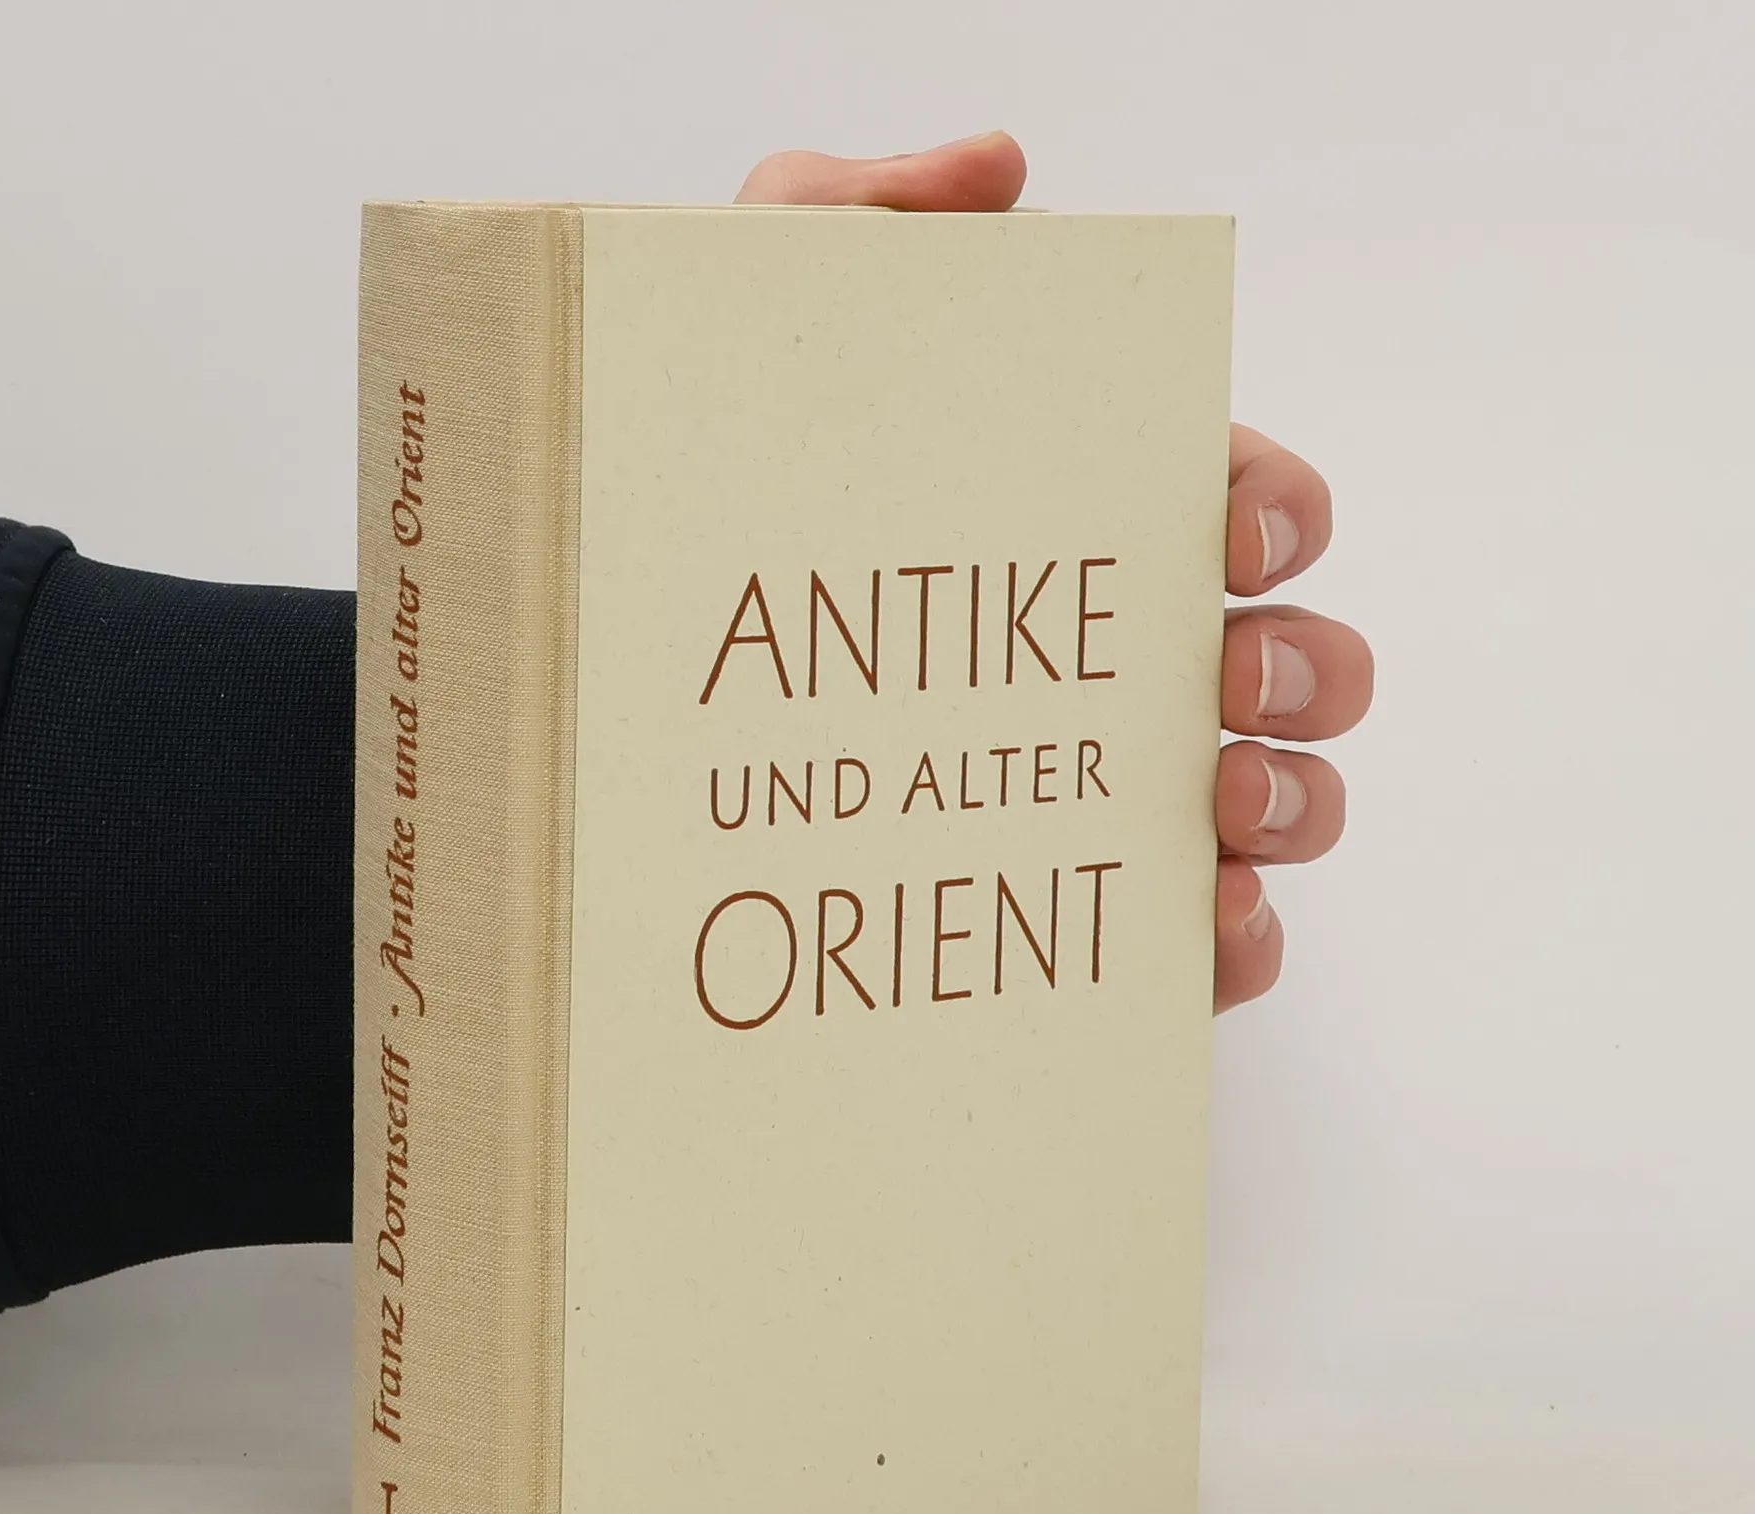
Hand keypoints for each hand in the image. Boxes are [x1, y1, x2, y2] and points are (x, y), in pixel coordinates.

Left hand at [737, 132, 1372, 1013]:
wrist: (599, 702)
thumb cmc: (704, 518)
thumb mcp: (755, 340)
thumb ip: (860, 221)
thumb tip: (1001, 175)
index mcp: (1089, 534)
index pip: (1249, 507)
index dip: (1278, 512)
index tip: (1222, 530)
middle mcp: (1117, 663)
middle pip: (1300, 663)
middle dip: (1308, 665)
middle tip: (1229, 672)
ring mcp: (1107, 794)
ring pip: (1281, 804)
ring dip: (1294, 801)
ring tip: (1217, 799)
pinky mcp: (1078, 915)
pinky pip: (1204, 944)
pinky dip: (1238, 940)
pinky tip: (1204, 924)